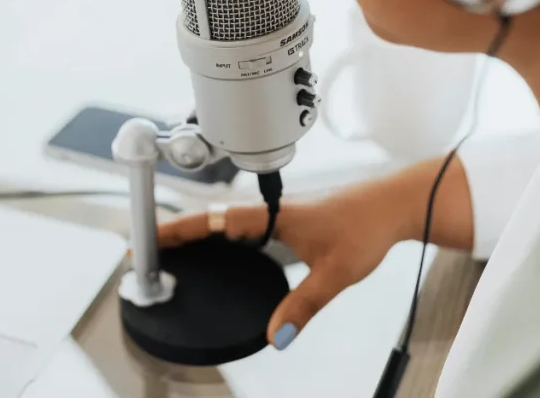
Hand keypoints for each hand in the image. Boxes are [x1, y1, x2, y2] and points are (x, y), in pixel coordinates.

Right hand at [157, 181, 409, 350]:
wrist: (393, 204)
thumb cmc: (367, 225)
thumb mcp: (334, 272)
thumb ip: (303, 305)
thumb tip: (276, 335)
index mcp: (272, 215)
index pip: (214, 221)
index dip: (180, 231)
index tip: (152, 240)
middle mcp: (269, 210)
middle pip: (211, 219)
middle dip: (176, 232)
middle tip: (147, 248)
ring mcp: (277, 212)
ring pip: (225, 220)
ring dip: (197, 232)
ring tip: (171, 248)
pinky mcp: (287, 218)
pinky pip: (241, 224)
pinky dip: (219, 234)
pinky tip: (218, 248)